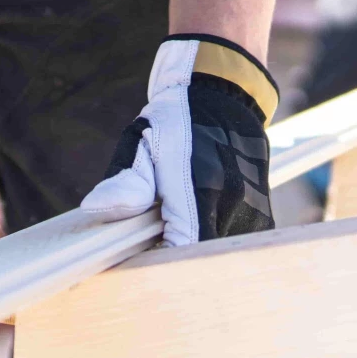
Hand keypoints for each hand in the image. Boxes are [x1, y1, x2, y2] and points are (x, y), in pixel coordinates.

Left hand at [81, 36, 276, 244]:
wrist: (225, 96)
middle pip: (199, 256)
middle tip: (149, 238)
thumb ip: (125, 179)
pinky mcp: (262, 216)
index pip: (182, 249)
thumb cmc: (176, 119)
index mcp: (200, 184)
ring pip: (216, 254)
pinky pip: (231, 245)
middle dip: (172, 256)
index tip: (139, 255)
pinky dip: (210, 241)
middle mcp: (234, 200)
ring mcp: (253, 210)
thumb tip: (94, 206)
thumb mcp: (141, 140)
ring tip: (172, 221)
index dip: (158, 261)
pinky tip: (194, 219)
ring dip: (192, 246)